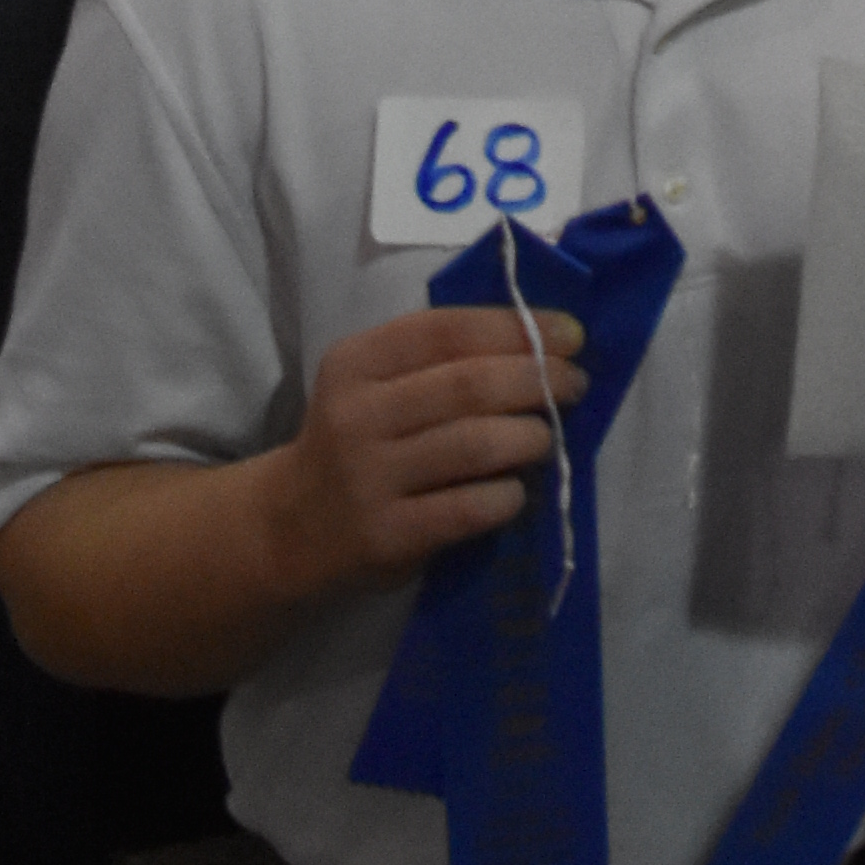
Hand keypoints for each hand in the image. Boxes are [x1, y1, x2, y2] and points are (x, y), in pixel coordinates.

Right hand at [267, 302, 576, 597]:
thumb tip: (544, 341)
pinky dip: (505, 496)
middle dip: (538, 379)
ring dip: (529, 437)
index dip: (518, 328)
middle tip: (574, 384)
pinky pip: (467, 509)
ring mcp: (368, 478)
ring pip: (474, 444)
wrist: (290, 527)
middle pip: (469, 385)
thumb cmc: (358, 441)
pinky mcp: (386, 536)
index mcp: (356, 362)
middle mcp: (356, 415)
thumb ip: (440, 359)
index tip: (572, 335)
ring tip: (546, 438)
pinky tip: (515, 492)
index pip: (448, 330)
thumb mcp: (375, 384)